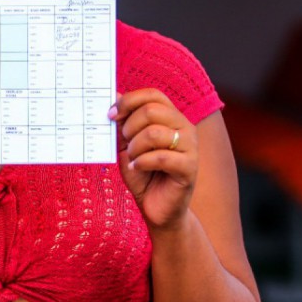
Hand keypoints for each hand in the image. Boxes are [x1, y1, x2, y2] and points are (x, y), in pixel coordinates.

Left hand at [112, 89, 197, 231]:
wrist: (156, 207)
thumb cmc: (143, 173)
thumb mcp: (127, 144)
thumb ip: (124, 121)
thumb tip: (114, 93)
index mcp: (171, 117)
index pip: (152, 95)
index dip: (129, 101)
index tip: (111, 115)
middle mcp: (185, 127)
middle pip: (151, 111)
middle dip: (129, 128)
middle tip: (126, 144)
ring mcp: (191, 147)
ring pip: (154, 133)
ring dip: (135, 147)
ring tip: (133, 158)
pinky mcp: (190, 167)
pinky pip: (161, 157)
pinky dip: (142, 162)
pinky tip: (138, 168)